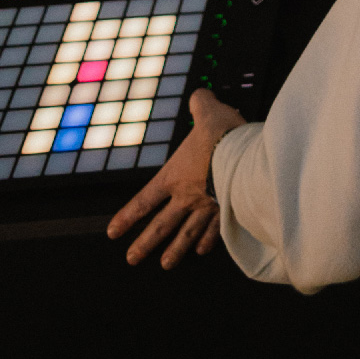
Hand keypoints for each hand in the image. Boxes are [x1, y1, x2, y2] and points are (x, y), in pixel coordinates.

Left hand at [106, 87, 244, 268]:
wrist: (246, 155)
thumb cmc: (222, 136)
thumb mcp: (208, 113)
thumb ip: (200, 104)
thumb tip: (199, 94)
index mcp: (175, 176)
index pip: (145, 201)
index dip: (127, 217)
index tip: (113, 232)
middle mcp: (187, 196)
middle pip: (161, 225)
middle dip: (145, 243)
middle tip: (132, 259)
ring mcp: (207, 206)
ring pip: (187, 234)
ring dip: (175, 249)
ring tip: (165, 264)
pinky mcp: (228, 210)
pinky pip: (216, 229)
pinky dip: (208, 239)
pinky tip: (203, 250)